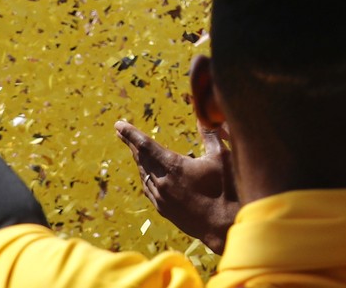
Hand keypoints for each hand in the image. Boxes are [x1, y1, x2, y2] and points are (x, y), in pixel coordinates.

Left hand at [116, 120, 238, 252]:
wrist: (224, 226)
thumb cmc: (227, 190)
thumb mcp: (221, 157)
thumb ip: (210, 136)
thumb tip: (204, 118)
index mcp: (174, 166)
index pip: (146, 145)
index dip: (131, 133)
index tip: (118, 124)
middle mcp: (162, 182)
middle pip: (141, 158)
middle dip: (131, 143)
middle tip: (120, 131)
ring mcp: (162, 198)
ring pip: (143, 175)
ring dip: (138, 160)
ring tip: (134, 150)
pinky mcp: (165, 211)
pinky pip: (148, 189)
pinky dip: (144, 177)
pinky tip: (146, 175)